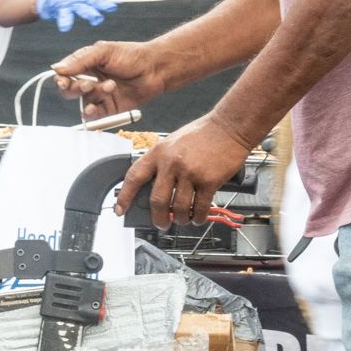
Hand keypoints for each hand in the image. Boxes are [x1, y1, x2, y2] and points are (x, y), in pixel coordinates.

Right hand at [52, 38, 170, 117]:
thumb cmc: (132, 56)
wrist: (155, 69)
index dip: (62, 79)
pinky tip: (94, 109)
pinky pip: (94, 115)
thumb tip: (57, 68)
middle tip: (88, 84)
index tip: (64, 81)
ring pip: (83, 101)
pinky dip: (91, 113)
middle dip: (76, 89)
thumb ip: (80, 60)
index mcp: (86, 64)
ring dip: (93, 96)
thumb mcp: (103, 51)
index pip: (65, 74)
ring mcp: (100, 95)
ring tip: (110, 86)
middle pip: (70, 91)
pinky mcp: (109, 108)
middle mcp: (91, 80)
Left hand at [114, 112, 252, 226]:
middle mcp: (172, 162)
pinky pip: (200, 207)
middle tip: (161, 224)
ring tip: (182, 220)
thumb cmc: (203, 133)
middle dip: (158, 218)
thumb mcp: (173, 142)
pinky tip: (198, 217)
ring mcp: (190, 172)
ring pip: (179, 207)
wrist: (230, 126)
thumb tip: (155, 189)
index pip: (134, 177)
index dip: (124, 197)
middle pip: (157, 200)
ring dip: (180, 219)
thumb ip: (162, 162)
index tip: (120, 210)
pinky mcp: (209, 181)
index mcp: (159, 152)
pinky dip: (198, 217)